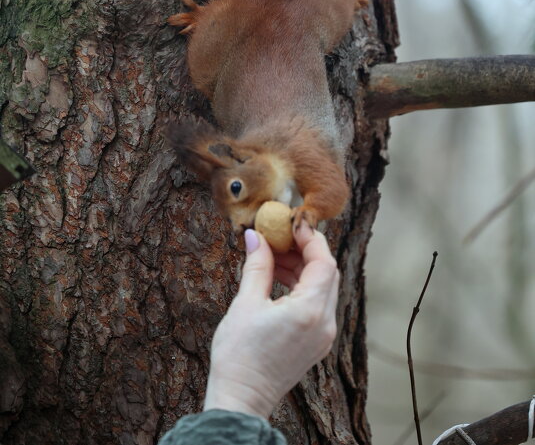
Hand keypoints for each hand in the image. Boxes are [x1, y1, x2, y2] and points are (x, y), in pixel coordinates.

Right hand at [203, 223, 338, 418]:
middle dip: (306, 249)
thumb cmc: (239, 355)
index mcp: (310, 311)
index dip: (310, 237)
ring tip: (274, 255)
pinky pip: (317, 304)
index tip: (291, 222)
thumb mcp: (245, 303)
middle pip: (327, 273)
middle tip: (281, 236)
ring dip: (303, 267)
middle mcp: (324, 323)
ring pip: (323, 288)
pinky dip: (302, 286)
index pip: (323, 261)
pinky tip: (279, 278)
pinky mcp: (316, 343)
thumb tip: (255, 236)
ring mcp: (323, 335)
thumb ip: (257, 266)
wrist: (241, 401)